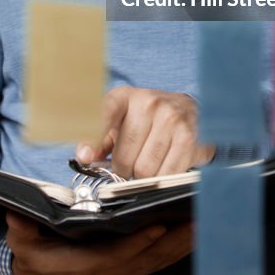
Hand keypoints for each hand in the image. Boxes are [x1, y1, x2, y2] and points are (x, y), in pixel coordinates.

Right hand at [6, 212, 192, 274]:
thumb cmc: (36, 254)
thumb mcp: (24, 241)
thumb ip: (24, 229)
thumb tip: (17, 214)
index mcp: (88, 265)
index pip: (118, 255)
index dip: (139, 243)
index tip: (158, 226)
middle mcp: (112, 271)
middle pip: (148, 257)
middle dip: (174, 240)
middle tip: (198, 218)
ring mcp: (124, 271)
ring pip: (159, 258)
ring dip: (183, 243)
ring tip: (206, 221)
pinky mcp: (132, 267)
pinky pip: (160, 258)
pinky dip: (179, 246)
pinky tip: (195, 232)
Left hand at [76, 86, 214, 178]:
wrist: (190, 110)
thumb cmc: (150, 118)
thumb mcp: (122, 120)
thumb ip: (100, 139)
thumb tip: (84, 156)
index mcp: (127, 96)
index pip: (105, 114)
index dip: (94, 139)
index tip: (86, 156)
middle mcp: (149, 103)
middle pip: (124, 158)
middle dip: (125, 169)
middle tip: (132, 163)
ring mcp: (171, 119)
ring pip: (145, 170)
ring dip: (145, 176)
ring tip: (150, 162)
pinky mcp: (189, 138)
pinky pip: (167, 175)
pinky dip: (164, 178)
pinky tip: (166, 164)